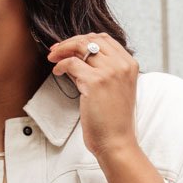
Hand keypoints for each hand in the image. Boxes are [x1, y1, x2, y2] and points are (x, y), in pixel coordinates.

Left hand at [46, 33, 139, 160]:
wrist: (116, 142)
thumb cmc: (113, 121)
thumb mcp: (113, 89)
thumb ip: (100, 70)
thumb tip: (75, 57)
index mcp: (129, 64)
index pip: (104, 39)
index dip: (84, 39)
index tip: (70, 46)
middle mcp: (122, 64)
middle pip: (92, 39)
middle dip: (71, 42)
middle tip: (56, 50)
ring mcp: (110, 72)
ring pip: (81, 47)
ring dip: (63, 50)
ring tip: (53, 58)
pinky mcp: (95, 82)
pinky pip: (72, 64)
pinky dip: (61, 65)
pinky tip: (56, 72)